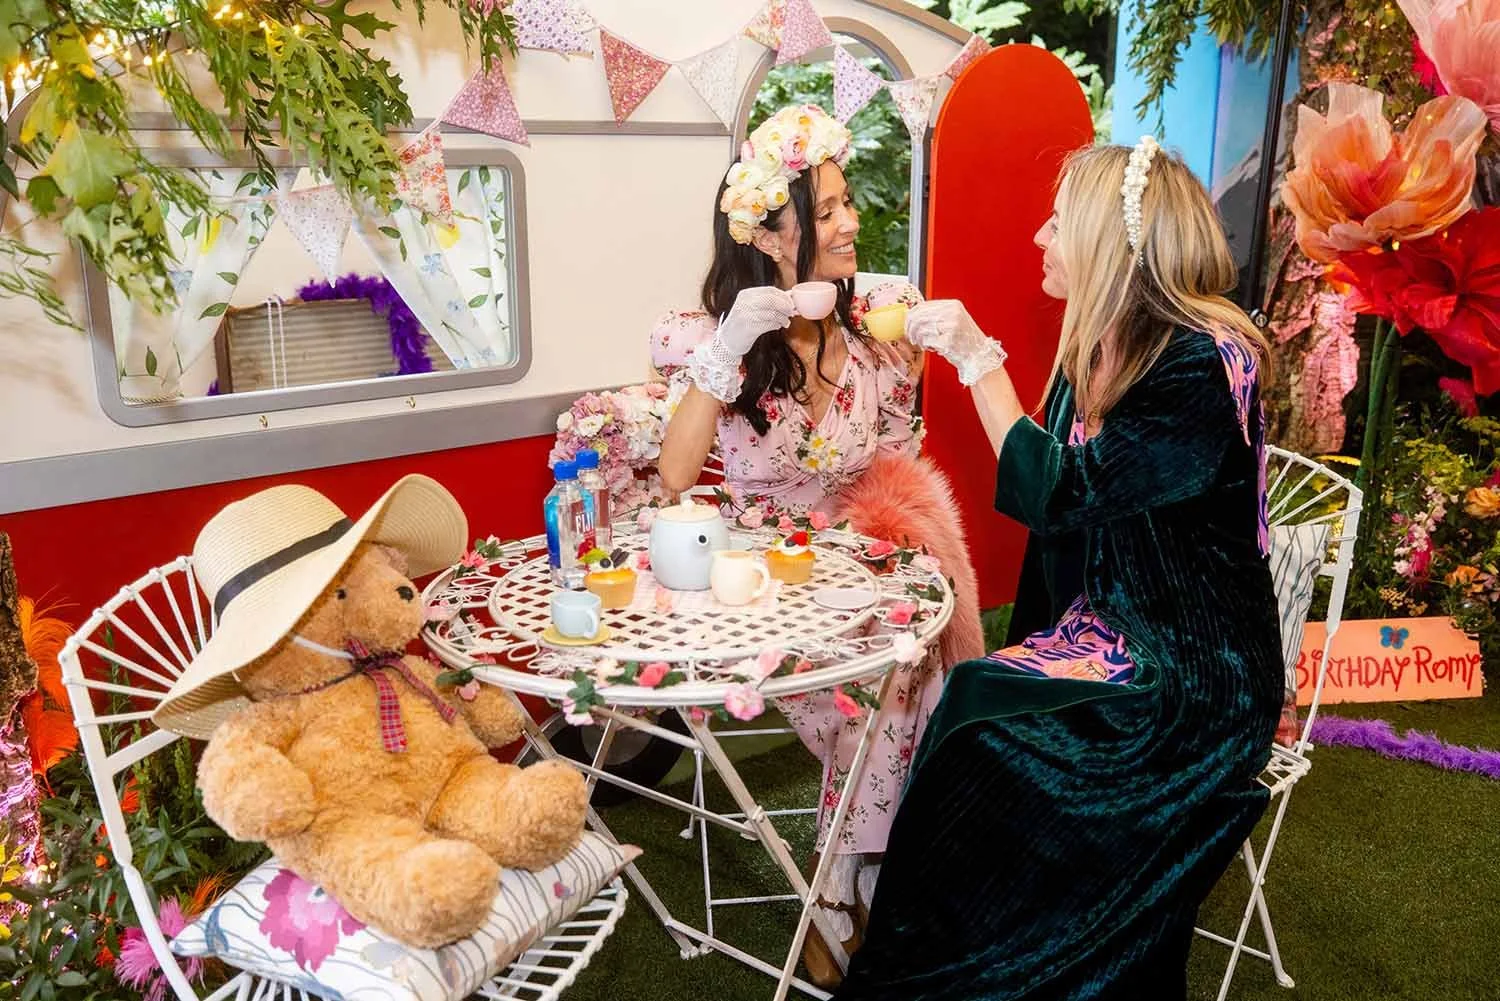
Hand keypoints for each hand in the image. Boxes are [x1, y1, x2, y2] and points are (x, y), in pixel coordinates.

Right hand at [690, 286, 794, 401]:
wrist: (726, 343)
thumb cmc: (742, 325)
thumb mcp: (751, 308)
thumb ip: (767, 302)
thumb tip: (789, 299)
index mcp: (746, 294)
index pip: (770, 290)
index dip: (784, 296)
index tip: (792, 303)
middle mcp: (744, 302)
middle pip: (772, 299)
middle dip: (785, 306)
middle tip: (791, 313)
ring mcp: (745, 315)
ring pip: (772, 312)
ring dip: (782, 318)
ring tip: (785, 322)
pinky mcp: (748, 329)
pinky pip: (769, 324)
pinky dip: (776, 325)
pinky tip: (777, 326)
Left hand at [905, 299, 1006, 386]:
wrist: (979, 356)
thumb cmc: (964, 340)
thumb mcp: (953, 320)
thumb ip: (936, 314)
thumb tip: (911, 314)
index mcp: (953, 305)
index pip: (922, 305)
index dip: (911, 315)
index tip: (907, 324)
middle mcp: (953, 313)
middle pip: (918, 317)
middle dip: (910, 328)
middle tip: (911, 337)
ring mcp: (951, 327)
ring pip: (921, 329)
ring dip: (918, 339)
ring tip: (923, 344)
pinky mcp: (948, 341)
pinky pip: (927, 341)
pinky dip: (926, 346)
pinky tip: (932, 348)